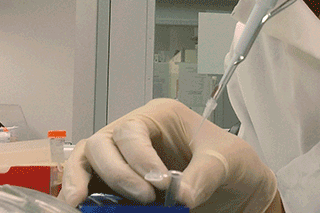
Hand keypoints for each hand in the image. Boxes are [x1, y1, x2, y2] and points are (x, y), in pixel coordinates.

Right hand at [58, 98, 280, 211]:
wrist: (240, 190)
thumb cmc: (234, 163)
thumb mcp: (228, 161)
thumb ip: (204, 175)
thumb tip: (180, 196)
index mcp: (160, 116)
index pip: (133, 131)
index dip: (139, 158)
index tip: (161, 185)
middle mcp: (136, 134)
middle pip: (102, 144)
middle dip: (115, 172)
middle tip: (142, 199)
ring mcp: (124, 158)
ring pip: (86, 161)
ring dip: (81, 182)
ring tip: (79, 205)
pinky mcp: (120, 185)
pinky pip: (92, 185)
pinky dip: (85, 196)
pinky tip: (83, 208)